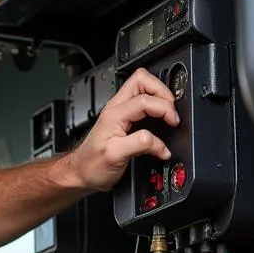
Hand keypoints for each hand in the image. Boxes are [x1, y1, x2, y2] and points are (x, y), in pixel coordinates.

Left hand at [65, 67, 178, 191]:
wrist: (80, 173)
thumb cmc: (91, 165)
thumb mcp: (116, 156)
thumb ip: (140, 145)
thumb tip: (161, 144)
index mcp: (114, 114)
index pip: (145, 99)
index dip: (164, 108)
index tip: (173, 121)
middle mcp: (116, 108)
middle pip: (143, 79)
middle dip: (162, 92)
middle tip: (171, 110)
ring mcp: (119, 111)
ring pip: (142, 87)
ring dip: (159, 95)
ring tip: (167, 112)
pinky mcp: (122, 118)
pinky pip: (142, 100)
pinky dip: (155, 105)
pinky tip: (159, 117)